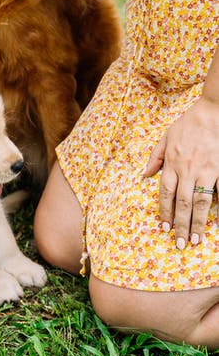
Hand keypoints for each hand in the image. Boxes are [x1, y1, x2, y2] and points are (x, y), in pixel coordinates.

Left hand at [144, 97, 218, 248]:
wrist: (212, 111)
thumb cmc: (189, 123)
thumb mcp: (166, 136)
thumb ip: (155, 157)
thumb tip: (145, 175)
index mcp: (172, 163)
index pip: (165, 193)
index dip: (164, 212)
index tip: (164, 229)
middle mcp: (187, 169)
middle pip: (182, 203)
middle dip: (181, 225)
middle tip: (180, 244)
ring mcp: (206, 170)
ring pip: (200, 202)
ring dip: (198, 223)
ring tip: (197, 239)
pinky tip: (218, 220)